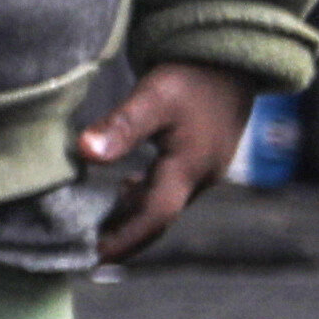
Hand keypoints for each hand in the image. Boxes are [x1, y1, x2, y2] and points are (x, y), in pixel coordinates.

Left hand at [77, 61, 251, 260]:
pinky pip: (171, 191)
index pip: (154, 216)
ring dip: (133, 218)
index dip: (124, 240)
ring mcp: (204, 171)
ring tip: (96, 226)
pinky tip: (123, 191)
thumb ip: (121, 126)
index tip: (92, 258)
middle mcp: (200, 177)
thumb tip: (84, 152)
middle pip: (160, 219)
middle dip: (126, 238)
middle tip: (87, 252)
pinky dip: (144, 199)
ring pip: (165, 206)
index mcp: (189, 167)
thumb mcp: (154, 96)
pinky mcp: (202, 161)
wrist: (234, 60)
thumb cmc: (193, 75)